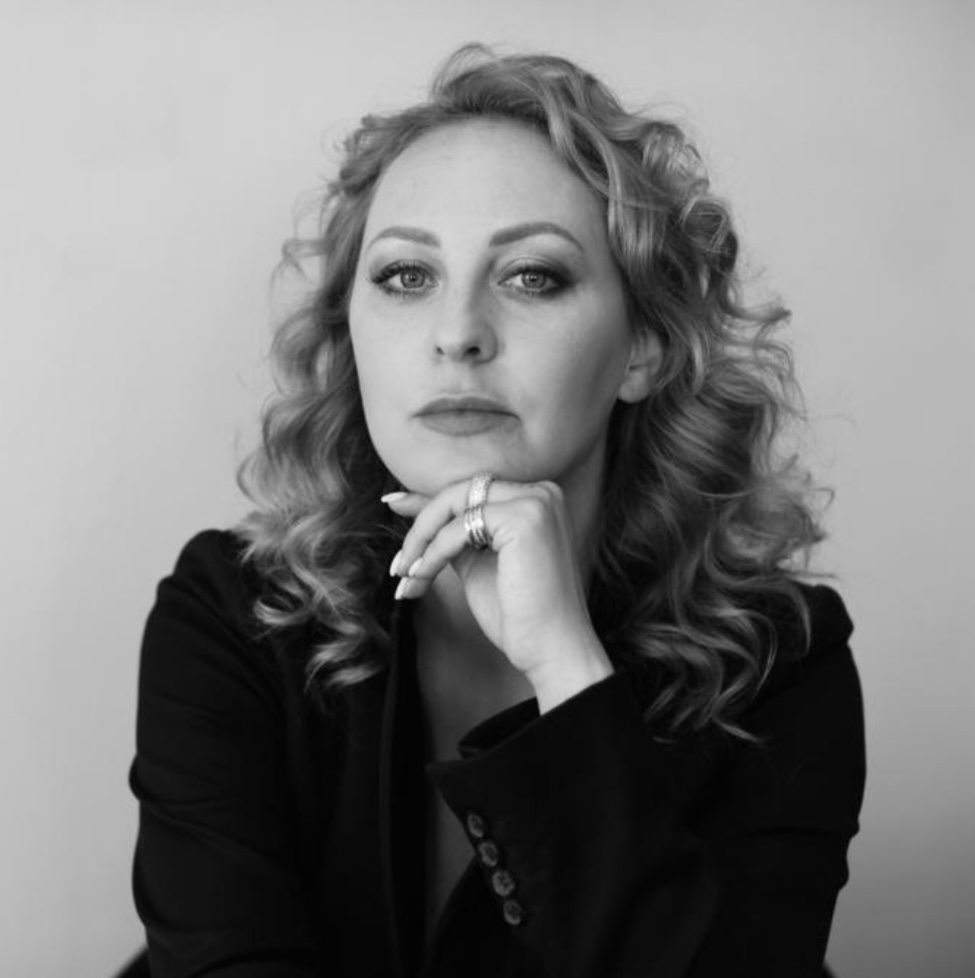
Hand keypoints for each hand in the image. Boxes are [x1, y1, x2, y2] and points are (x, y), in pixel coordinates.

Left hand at [383, 478, 613, 710]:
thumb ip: (449, 530)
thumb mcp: (475, 561)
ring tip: (408, 575)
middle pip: (461, 490)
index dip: (428, 502)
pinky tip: (424, 577)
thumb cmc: (518, 613)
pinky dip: (435, 551)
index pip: (472, 491)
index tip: (392, 504)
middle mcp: (542, 492)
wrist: (551, 649)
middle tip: (400, 565)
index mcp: (536, 499)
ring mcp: (536, 503)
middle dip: (422, 525)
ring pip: (456, 501)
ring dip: (422, 540)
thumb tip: (403, 501)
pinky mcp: (525, 519)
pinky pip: (460, 526)